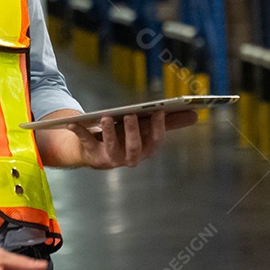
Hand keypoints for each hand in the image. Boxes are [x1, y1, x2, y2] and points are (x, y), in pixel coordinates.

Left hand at [65, 110, 197, 168]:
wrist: (96, 149)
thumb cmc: (126, 135)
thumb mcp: (146, 127)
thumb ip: (170, 122)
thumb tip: (196, 114)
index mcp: (145, 150)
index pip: (155, 141)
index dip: (158, 127)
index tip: (158, 110)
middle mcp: (129, 158)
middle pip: (134, 147)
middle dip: (133, 131)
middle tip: (130, 114)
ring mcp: (110, 159)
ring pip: (111, 147)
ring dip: (109, 132)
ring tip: (106, 117)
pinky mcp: (92, 156)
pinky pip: (85, 143)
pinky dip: (79, 132)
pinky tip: (73, 122)